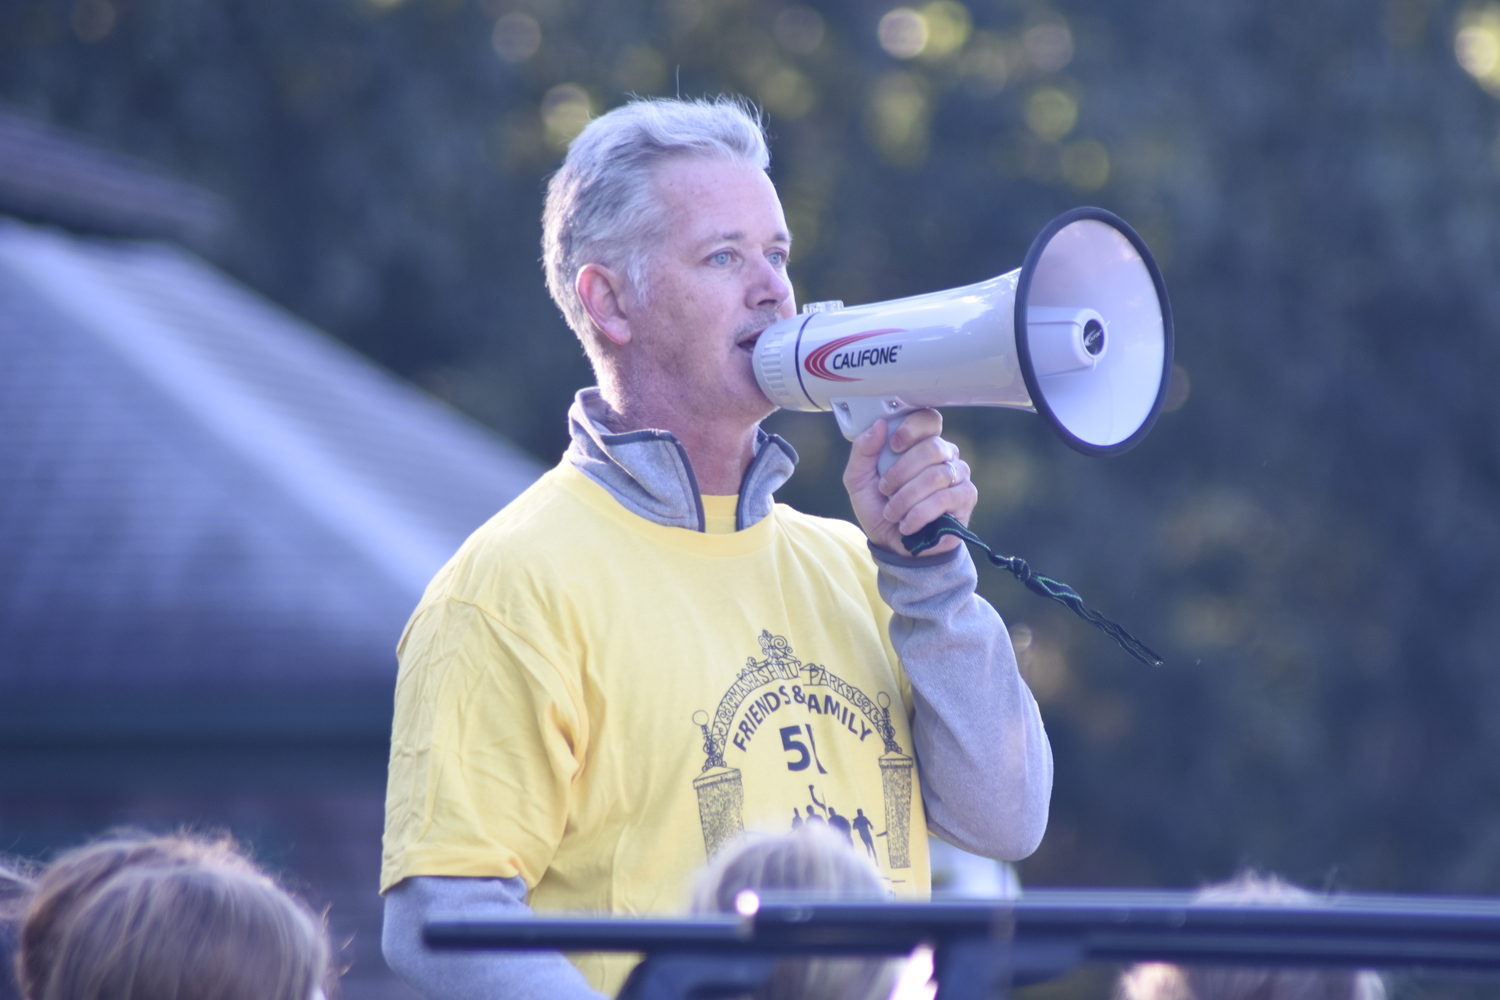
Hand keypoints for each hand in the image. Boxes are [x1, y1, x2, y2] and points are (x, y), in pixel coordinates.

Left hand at [843, 410, 976, 556]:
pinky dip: (920, 513)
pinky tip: (908, 524)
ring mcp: (958, 475)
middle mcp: (944, 454)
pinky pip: (946, 498)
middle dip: (902, 471)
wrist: (893, 545)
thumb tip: (878, 425)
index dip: (912, 428)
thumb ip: (863, 451)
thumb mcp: (859, 480)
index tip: (893, 445)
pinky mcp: (966, 497)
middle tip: (885, 489)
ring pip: (937, 475)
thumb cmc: (879, 508)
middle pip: (932, 448)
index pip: (928, 419)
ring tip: (892, 512)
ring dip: (907, 497)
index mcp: (919, 443)